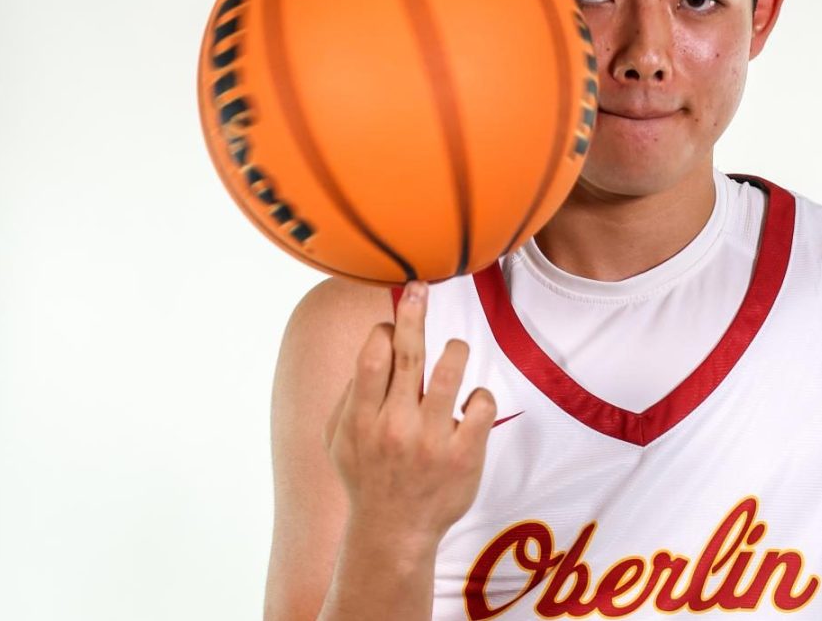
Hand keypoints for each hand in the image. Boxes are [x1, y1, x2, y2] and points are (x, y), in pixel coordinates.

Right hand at [322, 280, 496, 544]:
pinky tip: (469, 405)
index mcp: (362, 420)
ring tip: (452, 353)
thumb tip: (374, 340)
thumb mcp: (339, 438)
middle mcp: (395, 427)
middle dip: (414, 312)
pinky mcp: (465, 455)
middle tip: (419, 287)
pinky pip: (481, 401)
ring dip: (454, 350)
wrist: (393, 534)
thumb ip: (352, 392)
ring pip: (452, 368)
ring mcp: (432, 441)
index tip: (392, 325)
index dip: (384, 331)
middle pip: (408, 353)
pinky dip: (478, 395)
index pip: (372, 356)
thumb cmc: (367, 476)